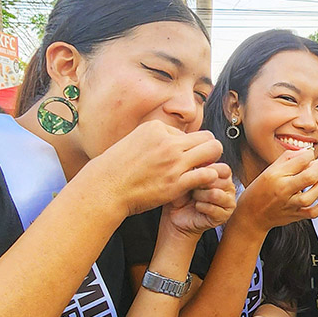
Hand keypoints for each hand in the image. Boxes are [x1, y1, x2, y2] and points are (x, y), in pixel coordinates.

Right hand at [85, 121, 224, 216]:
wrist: (105, 188)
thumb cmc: (117, 168)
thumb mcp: (134, 140)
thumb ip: (156, 138)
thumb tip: (175, 138)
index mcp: (156, 128)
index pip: (187, 133)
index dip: (186, 147)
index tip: (177, 159)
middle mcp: (168, 142)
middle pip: (207, 137)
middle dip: (209, 149)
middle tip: (201, 162)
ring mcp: (173, 162)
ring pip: (213, 150)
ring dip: (212, 161)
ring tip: (202, 171)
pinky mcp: (176, 183)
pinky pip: (207, 174)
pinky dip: (209, 177)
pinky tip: (200, 184)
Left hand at [162, 164, 235, 236]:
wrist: (176, 212)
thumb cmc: (182, 192)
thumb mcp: (188, 175)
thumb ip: (198, 167)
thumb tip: (203, 162)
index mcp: (223, 174)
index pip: (223, 169)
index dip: (206, 172)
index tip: (194, 175)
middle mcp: (229, 187)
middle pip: (218, 181)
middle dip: (200, 184)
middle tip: (192, 188)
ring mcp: (229, 201)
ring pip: (215, 194)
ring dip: (199, 196)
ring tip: (194, 198)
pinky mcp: (224, 215)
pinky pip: (212, 208)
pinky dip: (200, 207)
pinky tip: (197, 207)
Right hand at [236, 149, 317, 233]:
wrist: (251, 215)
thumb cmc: (259, 192)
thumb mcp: (268, 170)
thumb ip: (287, 158)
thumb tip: (304, 152)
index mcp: (276, 175)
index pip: (301, 159)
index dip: (309, 154)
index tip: (308, 156)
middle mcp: (284, 189)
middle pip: (310, 176)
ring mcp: (290, 204)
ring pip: (314, 194)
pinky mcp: (296, 215)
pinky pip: (314, 212)